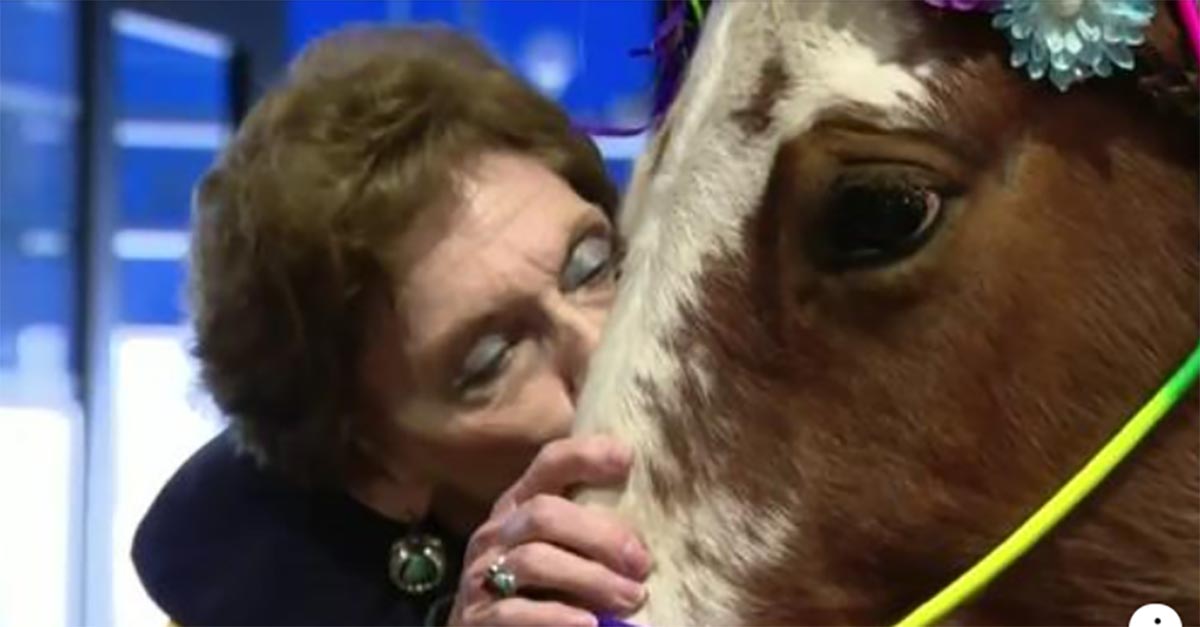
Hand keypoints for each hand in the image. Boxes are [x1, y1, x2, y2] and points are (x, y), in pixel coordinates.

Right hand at [447, 435, 650, 625]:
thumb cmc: (543, 589)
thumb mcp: (564, 549)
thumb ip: (590, 529)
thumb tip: (649, 525)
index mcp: (520, 504)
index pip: (549, 463)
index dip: (585, 455)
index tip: (627, 459)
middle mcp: (497, 533)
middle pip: (544, 514)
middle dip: (599, 536)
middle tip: (641, 564)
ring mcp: (480, 575)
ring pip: (533, 561)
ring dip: (589, 578)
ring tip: (630, 598)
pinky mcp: (478, 619)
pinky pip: (513, 613)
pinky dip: (555, 618)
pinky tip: (588, 623)